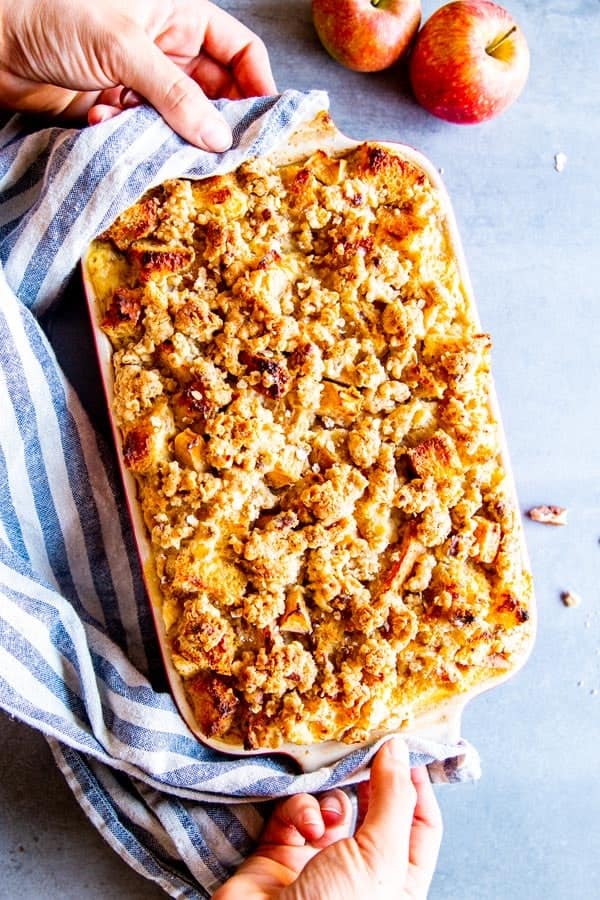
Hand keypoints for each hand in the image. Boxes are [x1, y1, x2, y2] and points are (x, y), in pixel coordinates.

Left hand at [0, 0, 275, 149]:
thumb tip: (219, 137)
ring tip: (158, 141)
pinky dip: (132, 136)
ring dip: (171, 135)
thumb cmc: (54, 15)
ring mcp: (142, 82)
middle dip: (218, 122)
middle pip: (215, 93)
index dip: (258, 84)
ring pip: (181, 120)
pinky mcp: (118, 110)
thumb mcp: (125, 47)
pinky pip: (144, 134)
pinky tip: (106, 121)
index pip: (239, 51)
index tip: (266, 124)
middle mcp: (166, 50)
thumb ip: (176, 95)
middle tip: (223, 154)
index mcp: (179, 17)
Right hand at [213, 737, 442, 899]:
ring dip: (331, 798)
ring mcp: (320, 861)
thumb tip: (400, 749)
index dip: (417, 785)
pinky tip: (304, 826)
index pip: (421, 823)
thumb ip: (393, 798)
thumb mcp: (380, 855)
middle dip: (370, 779)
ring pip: (333, 805)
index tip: (407, 745)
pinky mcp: (280, 853)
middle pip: (376, 809)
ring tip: (331, 808)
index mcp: (398, 880)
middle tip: (365, 747)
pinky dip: (300, 811)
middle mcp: (362, 871)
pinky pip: (294, 813)